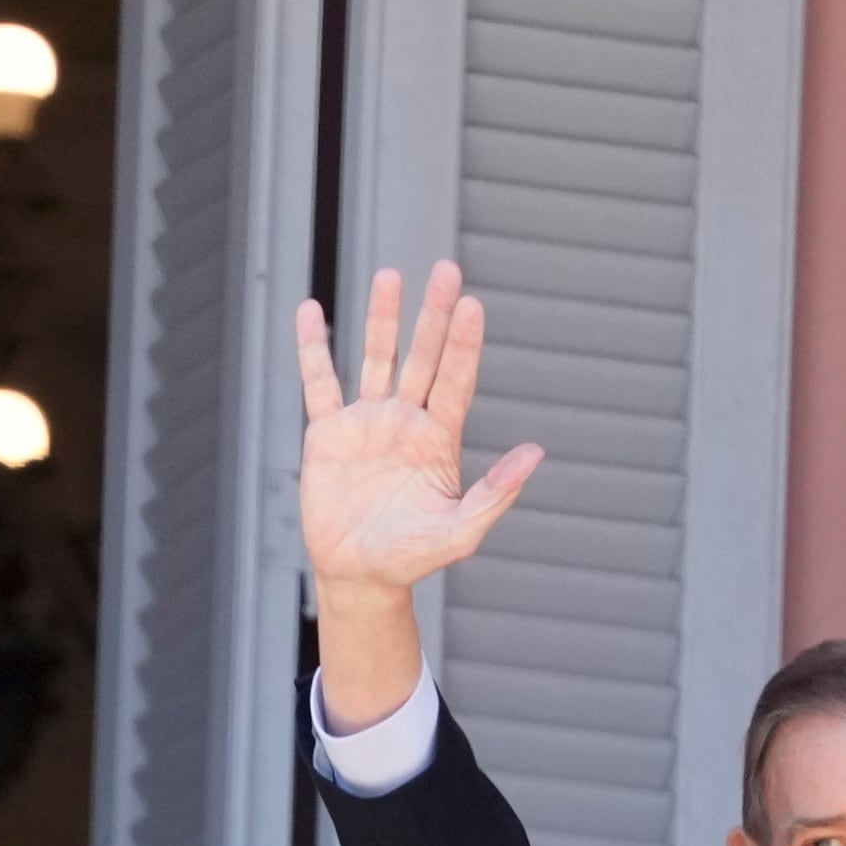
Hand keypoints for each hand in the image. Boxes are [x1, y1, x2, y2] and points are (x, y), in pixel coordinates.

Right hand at [297, 263, 540, 722]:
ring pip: (376, 358)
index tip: (472, 305)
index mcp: (439, 439)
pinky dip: (313, 348)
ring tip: (389, 276)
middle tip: (446, 270)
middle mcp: (406, 421)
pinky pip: (318, 383)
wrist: (358, 575)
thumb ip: (496, 493)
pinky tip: (310, 312)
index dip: (464, 344)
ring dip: (383, 318)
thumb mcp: (461, 533)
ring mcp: (366, 422)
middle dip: (434, 315)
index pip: (456, 380)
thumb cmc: (412, 557)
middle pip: (423, 356)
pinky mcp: (327, 434)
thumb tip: (535, 451)